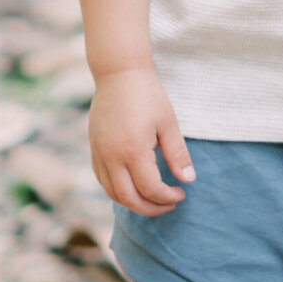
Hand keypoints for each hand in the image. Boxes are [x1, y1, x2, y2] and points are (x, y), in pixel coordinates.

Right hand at [88, 67, 193, 215]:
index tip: (181, 193)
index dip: (167, 197)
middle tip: (170, 204)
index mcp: (132, 151)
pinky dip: (119, 192)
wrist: (118, 74)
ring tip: (154, 200)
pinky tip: (134, 188)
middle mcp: (111, 158)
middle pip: (129, 199)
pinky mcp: (94, 150)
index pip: (150, 189)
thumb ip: (177, 154)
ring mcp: (99, 155)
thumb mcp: (168, 122)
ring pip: (113, 194)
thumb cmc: (147, 95)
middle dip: (151, 208)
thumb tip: (188, 180)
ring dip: (134, 203)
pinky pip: (103, 182)